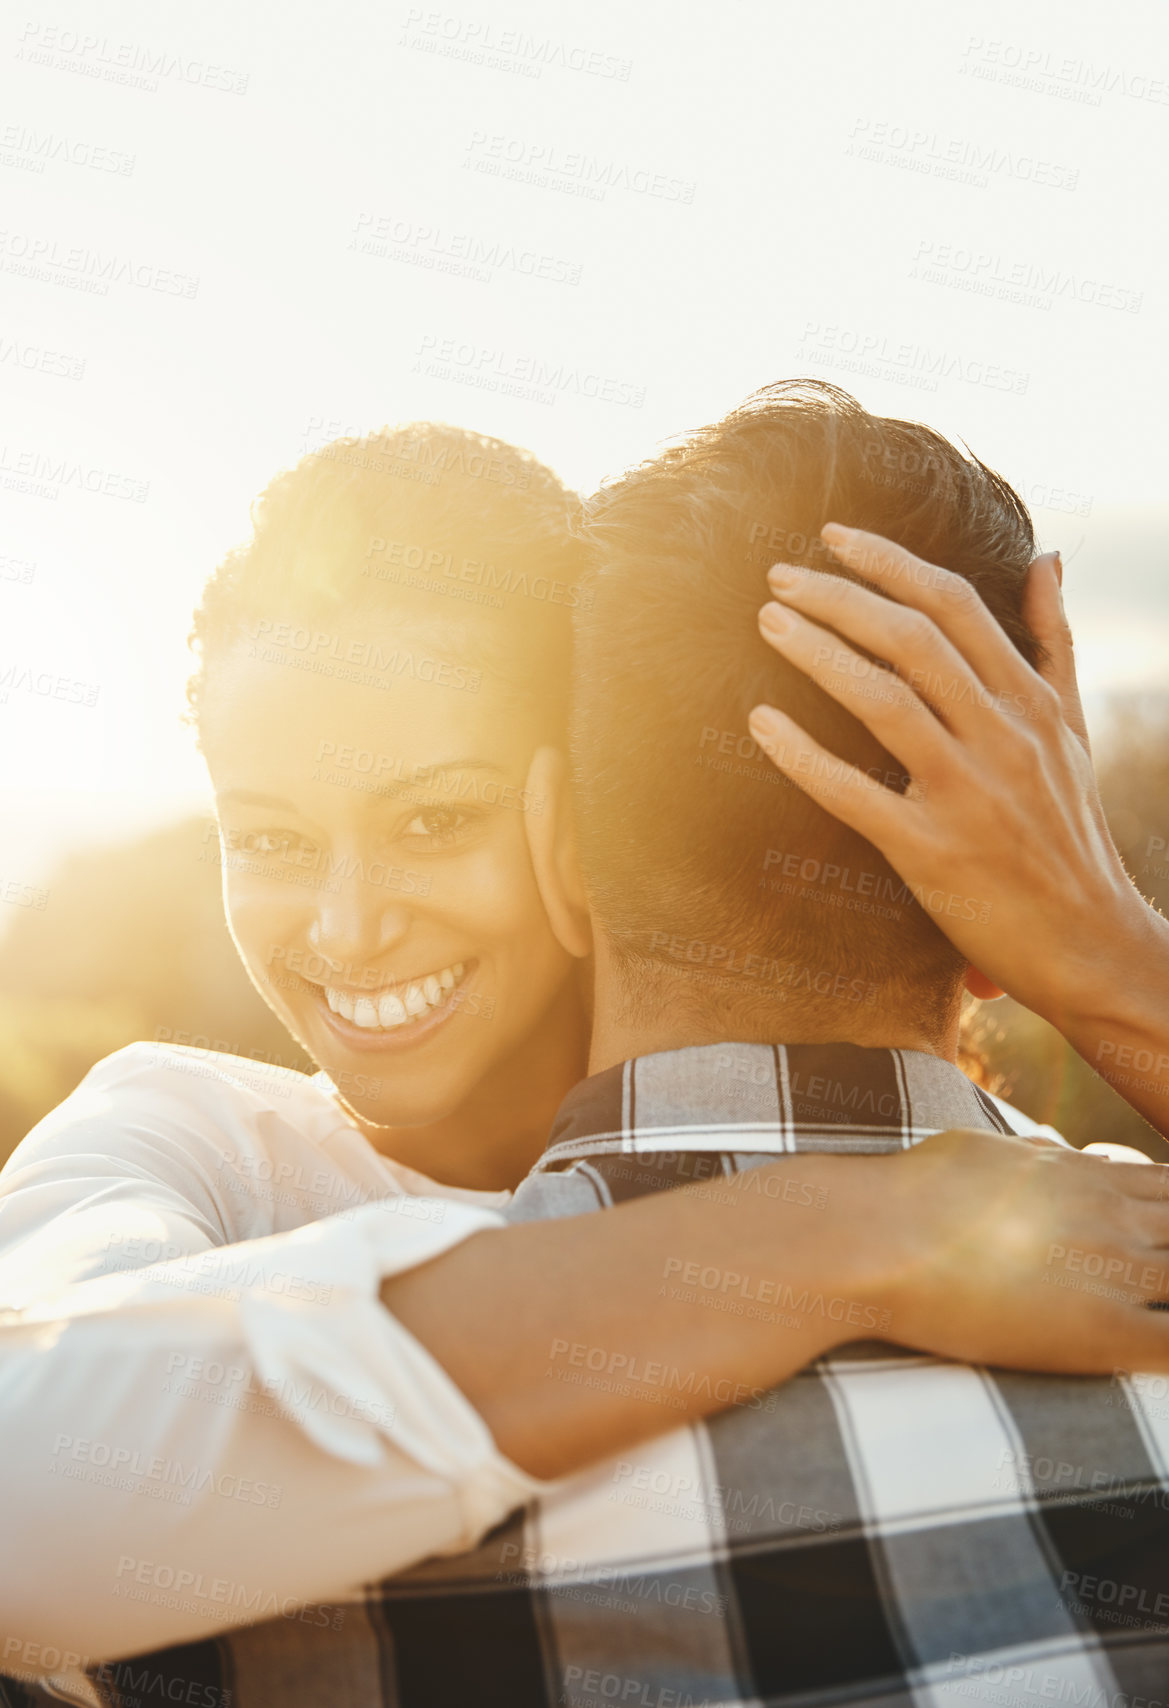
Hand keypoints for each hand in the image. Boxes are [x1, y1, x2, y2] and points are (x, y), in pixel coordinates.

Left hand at [747, 524, 1153, 1032]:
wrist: (1090, 942)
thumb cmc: (1070, 832)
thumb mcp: (1072, 729)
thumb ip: (1054, 642)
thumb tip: (1049, 556)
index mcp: (1031, 703)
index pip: (957, 605)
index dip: (890, 562)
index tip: (833, 538)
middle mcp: (1003, 737)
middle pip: (913, 638)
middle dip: (840, 597)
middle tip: (778, 578)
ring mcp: (968, 794)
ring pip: (884, 700)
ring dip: (818, 653)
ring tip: (769, 623)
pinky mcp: (931, 852)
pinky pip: (854, 793)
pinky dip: (803, 755)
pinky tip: (761, 724)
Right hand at [864, 1128, 1168, 1373]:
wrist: (878, 1236)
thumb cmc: (914, 1190)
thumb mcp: (982, 1149)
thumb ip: (1031, 1155)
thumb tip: (1052, 1149)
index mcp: (1089, 1177)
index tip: (1149, 1238)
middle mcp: (1115, 1218)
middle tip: (1143, 1281)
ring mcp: (1116, 1272)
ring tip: (1134, 1312)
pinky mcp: (1102, 1331)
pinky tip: (1157, 1356)